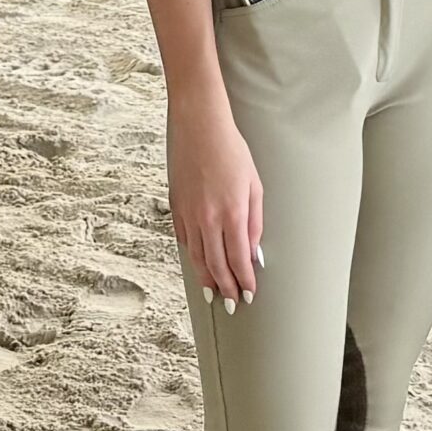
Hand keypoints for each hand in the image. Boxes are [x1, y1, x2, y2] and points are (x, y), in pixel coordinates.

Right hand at [167, 91, 262, 310]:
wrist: (199, 127)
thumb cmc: (231, 151)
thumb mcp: (254, 184)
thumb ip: (255, 221)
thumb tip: (253, 251)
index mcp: (231, 213)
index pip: (238, 259)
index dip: (243, 281)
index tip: (249, 295)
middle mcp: (208, 219)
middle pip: (216, 265)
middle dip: (225, 288)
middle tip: (232, 303)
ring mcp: (189, 215)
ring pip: (197, 258)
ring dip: (207, 279)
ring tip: (214, 293)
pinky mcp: (176, 208)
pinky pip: (184, 241)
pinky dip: (193, 257)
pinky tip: (199, 264)